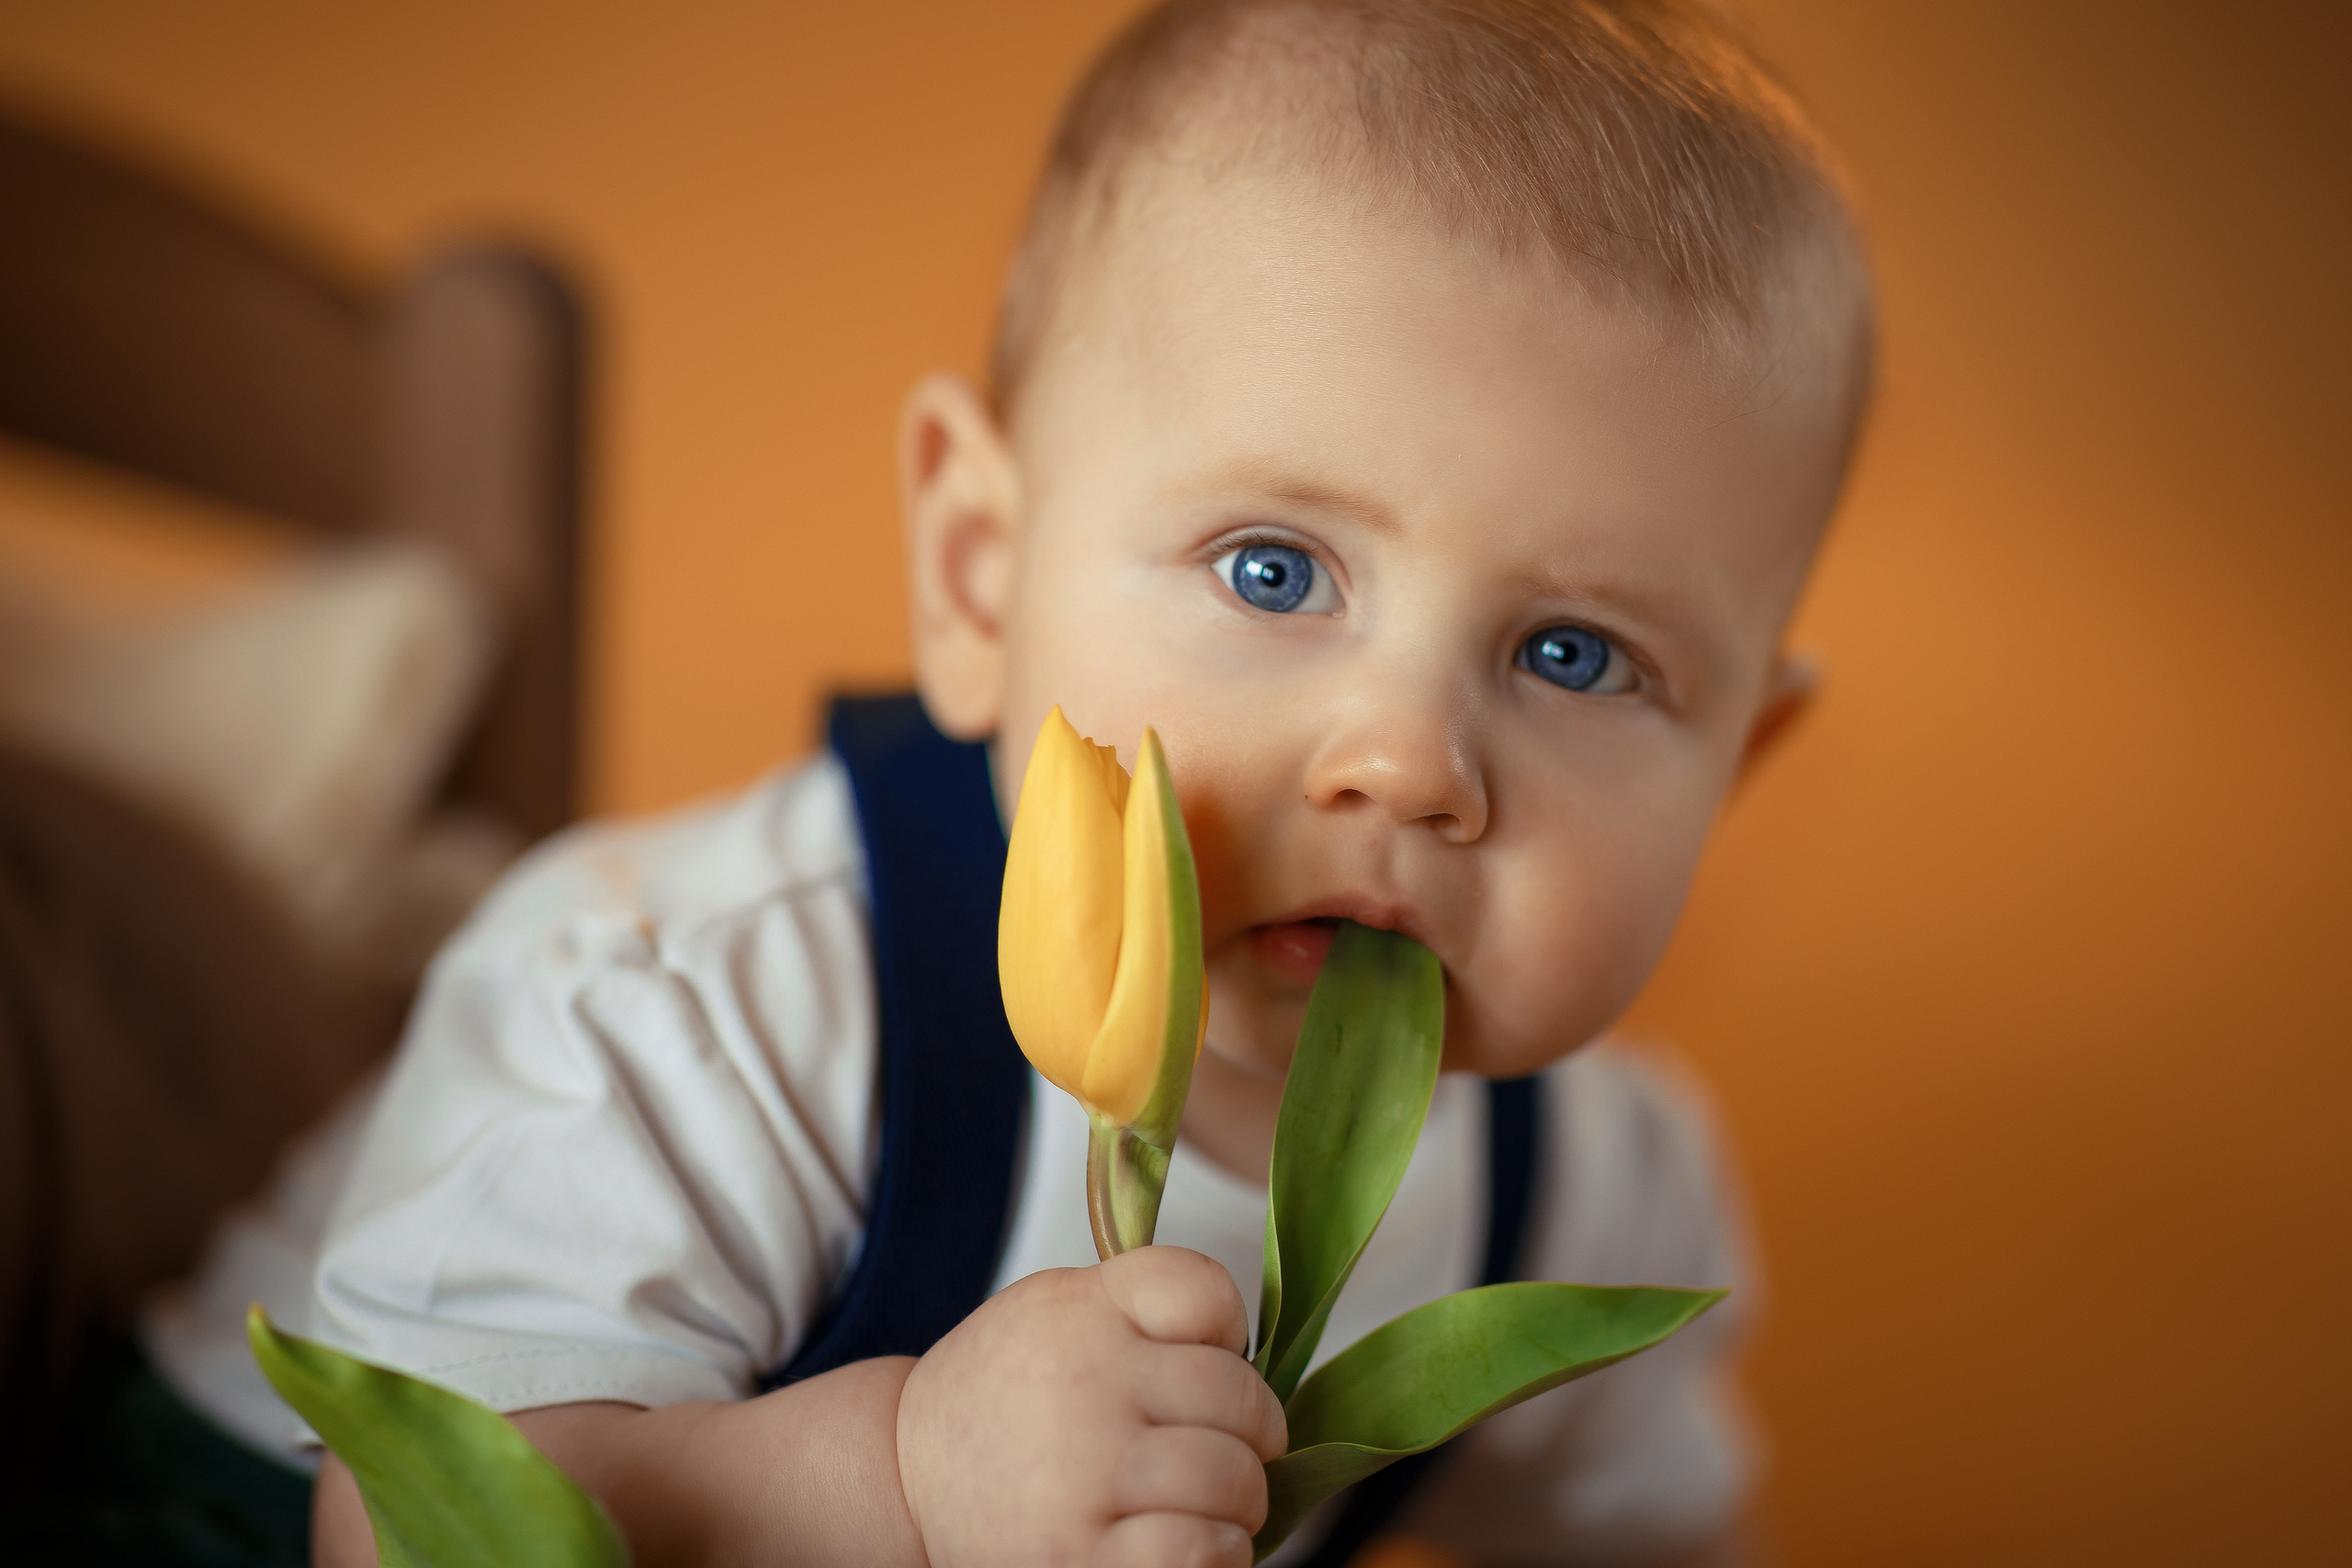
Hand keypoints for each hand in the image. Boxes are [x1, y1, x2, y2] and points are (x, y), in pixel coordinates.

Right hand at [896, 1246, 1288, 1567]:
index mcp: (1083, 1311)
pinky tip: (1197, 1541)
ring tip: (1217, 1501)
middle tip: (1237, 1447)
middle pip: (1238, 1397)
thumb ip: (1147, 1309)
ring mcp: (1083, 1473)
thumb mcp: (1059, 1310)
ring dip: (1243, 1498)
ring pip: (1231, 1479)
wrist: (905, 1478)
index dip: (1229, 1328)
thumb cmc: (1006, 1396)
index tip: (1210, 1355)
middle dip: (1255, 1431)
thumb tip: (1251, 1358)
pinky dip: (1220, 1552)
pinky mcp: (1079, 1555)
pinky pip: (1199, 1552)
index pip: (1204, 1293)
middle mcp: (1085, 1381)